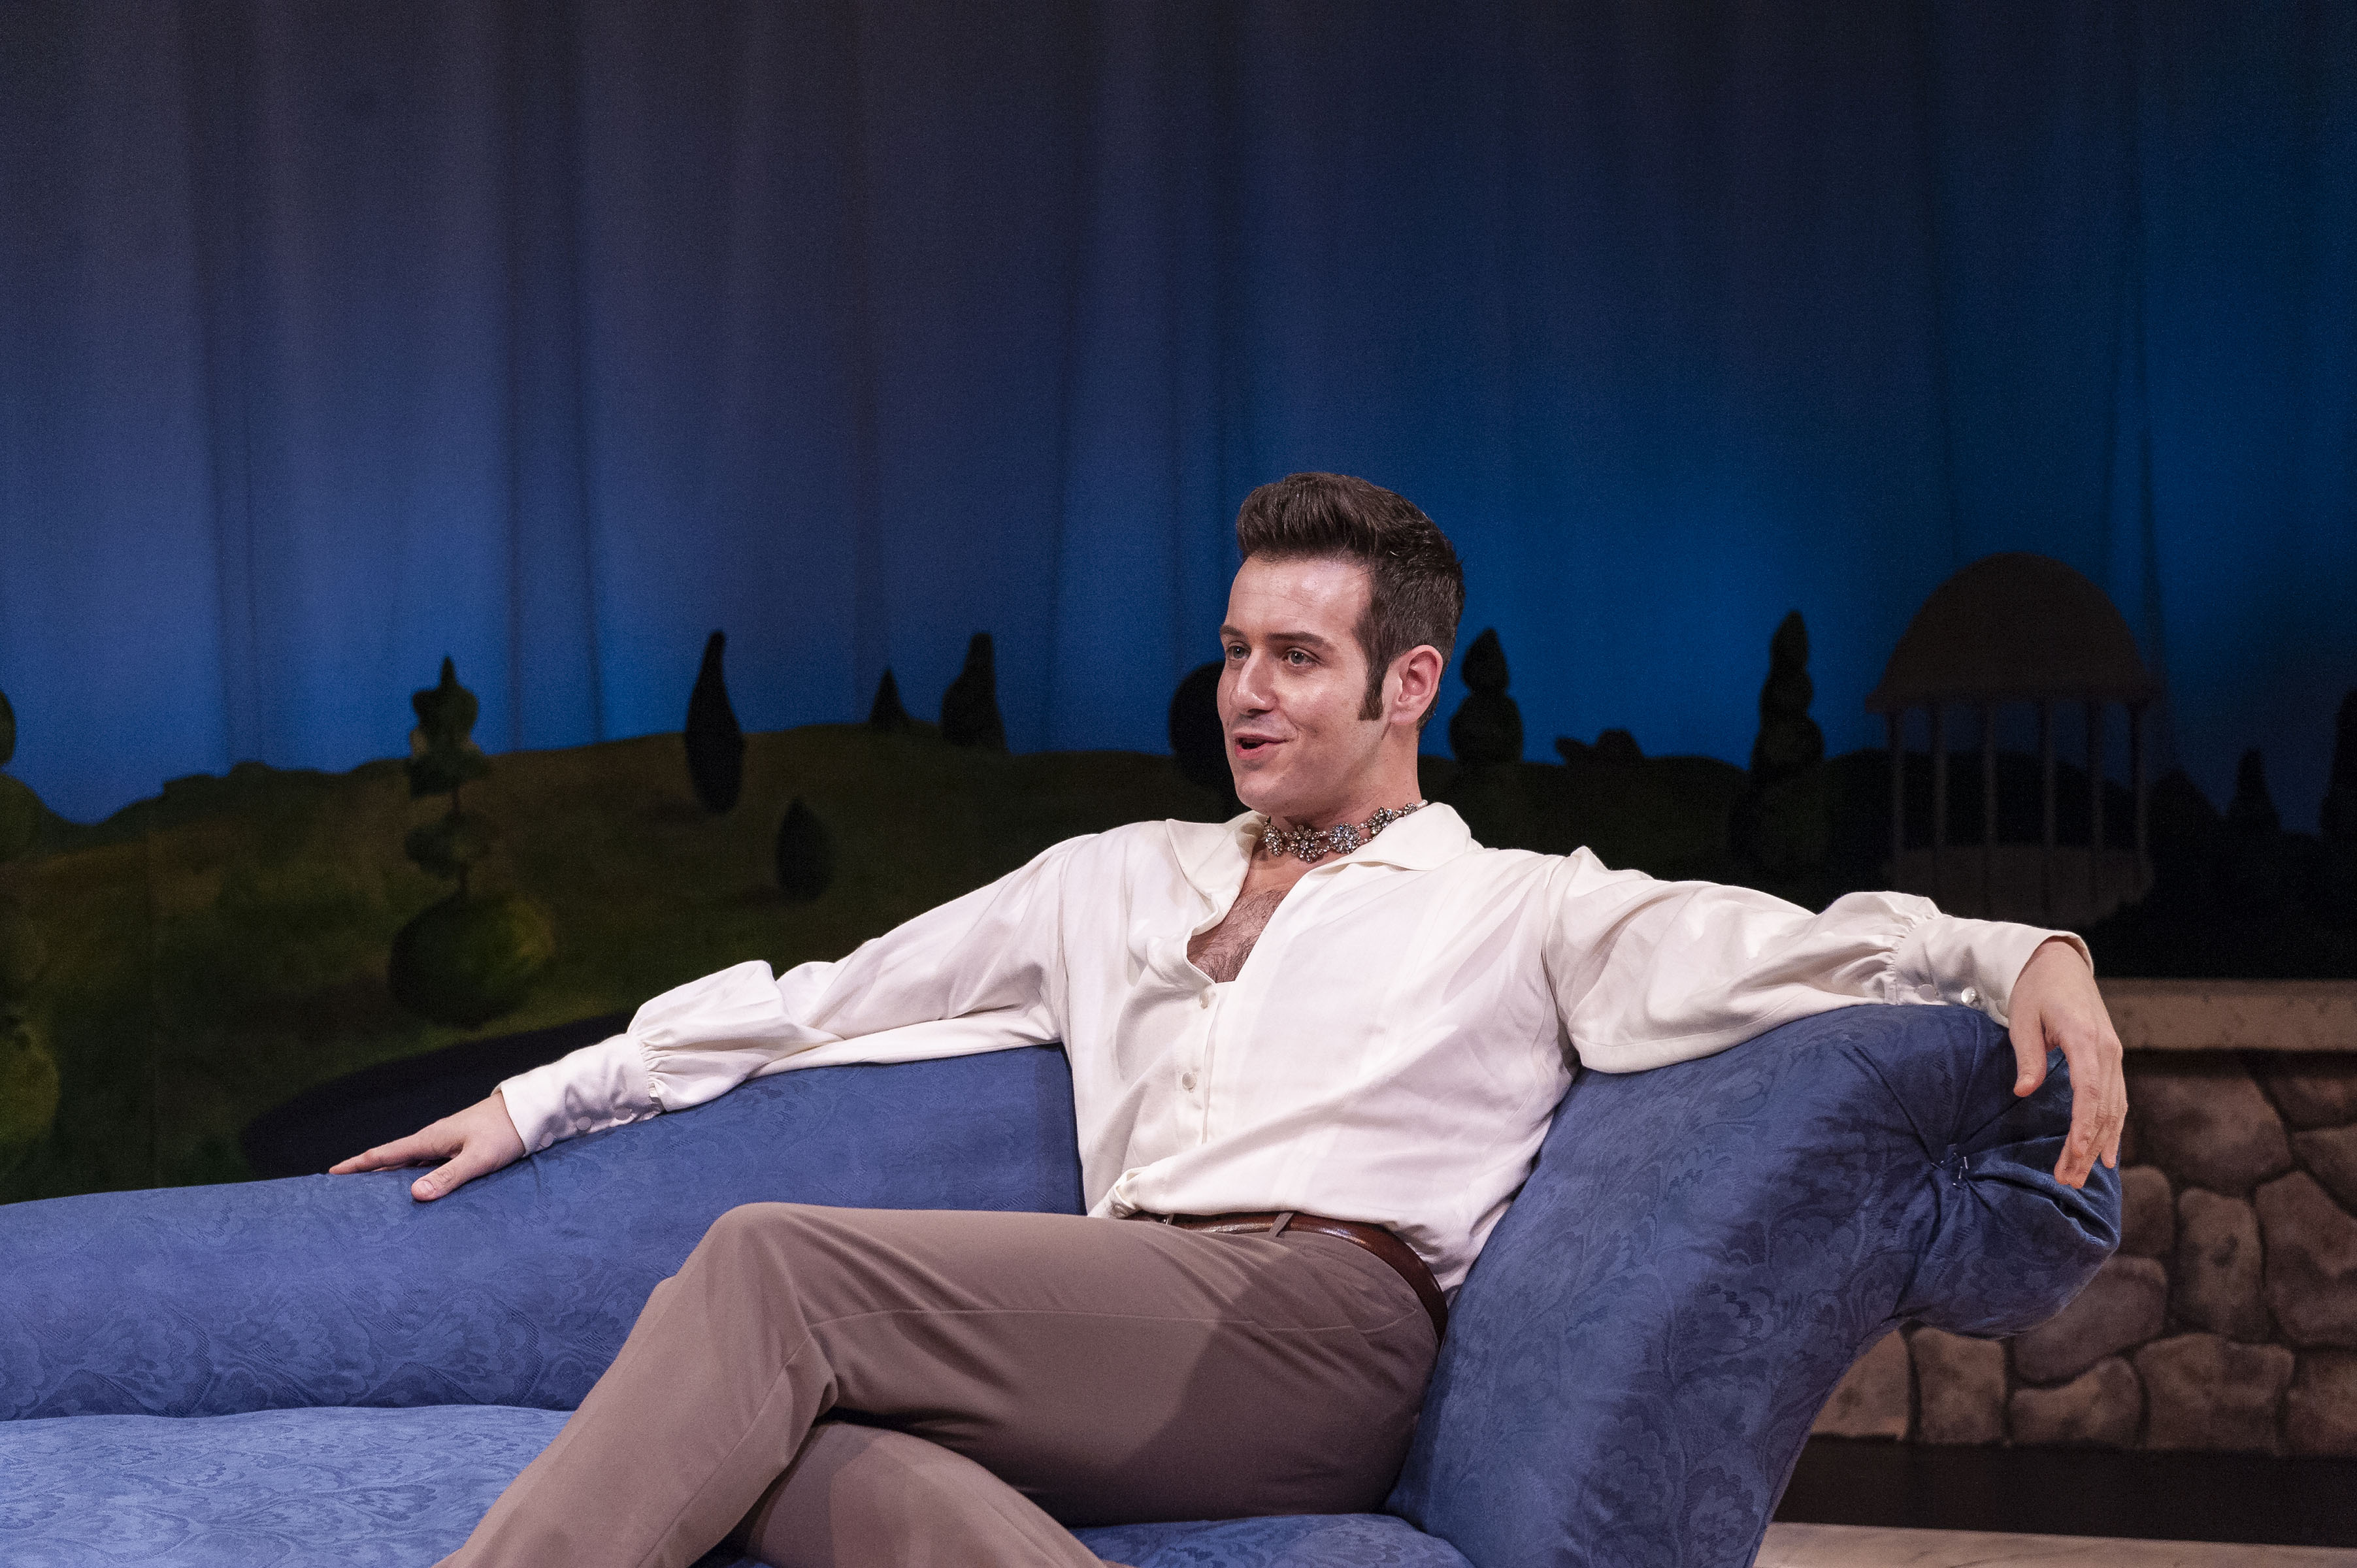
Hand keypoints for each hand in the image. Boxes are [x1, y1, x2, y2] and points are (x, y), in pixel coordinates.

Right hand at [327, 1090, 525, 1200]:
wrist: (528, 1112)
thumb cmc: (505, 1133)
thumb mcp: (477, 1158)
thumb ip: (448, 1177)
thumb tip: (414, 1195)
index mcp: (430, 1139)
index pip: (385, 1154)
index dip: (357, 1165)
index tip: (331, 1172)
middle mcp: (433, 1140)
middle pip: (391, 1159)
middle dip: (366, 1172)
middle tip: (340, 1188)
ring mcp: (445, 1143)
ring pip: (408, 1163)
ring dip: (388, 1175)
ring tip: (369, 1193)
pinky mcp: (459, 1148)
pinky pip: (426, 1164)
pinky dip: (412, 1175)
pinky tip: (412, 1187)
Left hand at [2006, 937, 2125, 1187]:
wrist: (2059, 964)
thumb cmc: (2036, 989)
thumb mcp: (2022, 1017)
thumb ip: (2027, 1055)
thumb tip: (2023, 1091)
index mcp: (2085, 1039)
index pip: (2090, 1092)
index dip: (2084, 1127)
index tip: (2075, 1155)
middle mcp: (2107, 1050)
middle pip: (2103, 1108)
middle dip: (2087, 1147)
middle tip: (2068, 1180)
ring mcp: (2113, 1055)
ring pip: (2114, 1108)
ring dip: (2100, 1143)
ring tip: (2081, 1176)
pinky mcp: (2111, 1058)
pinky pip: (2117, 1099)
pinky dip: (2112, 1128)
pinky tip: (2106, 1153)